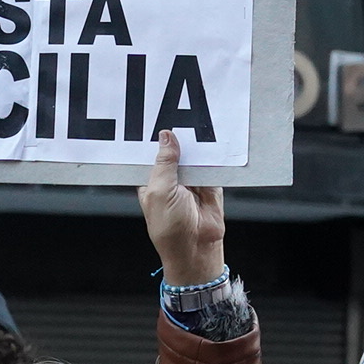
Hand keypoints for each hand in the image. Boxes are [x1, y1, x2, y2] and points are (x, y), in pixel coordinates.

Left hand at [138, 131, 225, 287]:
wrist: (197, 248)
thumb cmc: (170, 228)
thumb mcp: (160, 192)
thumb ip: (164, 164)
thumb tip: (166, 137)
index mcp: (150, 182)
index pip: (149, 155)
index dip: (151, 139)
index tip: (154, 117)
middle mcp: (170, 180)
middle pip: (173, 151)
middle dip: (177, 138)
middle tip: (181, 115)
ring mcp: (190, 181)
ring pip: (193, 155)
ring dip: (196, 145)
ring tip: (199, 123)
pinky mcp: (210, 184)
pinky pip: (212, 164)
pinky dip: (214, 156)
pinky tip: (214, 141)